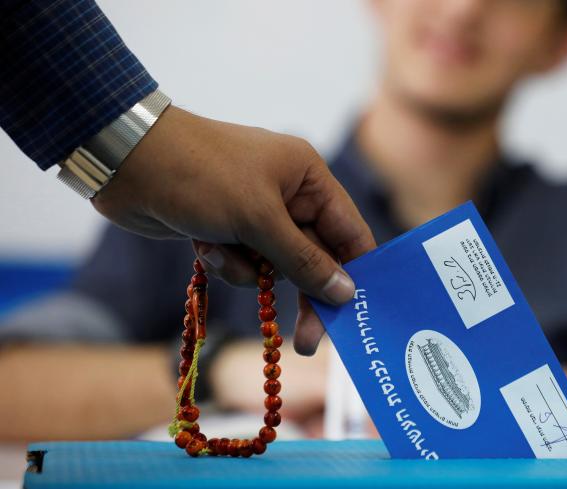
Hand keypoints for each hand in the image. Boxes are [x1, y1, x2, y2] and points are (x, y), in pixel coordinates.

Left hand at [91, 106, 374, 353]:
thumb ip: (305, 260)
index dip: (356, 273)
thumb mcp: (259, 220)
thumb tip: (347, 293)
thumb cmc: (202, 176)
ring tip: (219, 252)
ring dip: (248, 271)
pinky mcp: (228, 229)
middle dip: (304, 294)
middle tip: (306, 343)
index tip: (357, 315)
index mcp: (308, 178)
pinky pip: (243, 265)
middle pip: (314, 258)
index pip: (349, 232)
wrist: (127, 162)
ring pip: (274, 267)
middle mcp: (289, 195)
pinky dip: (225, 263)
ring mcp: (257, 213)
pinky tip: (202, 245)